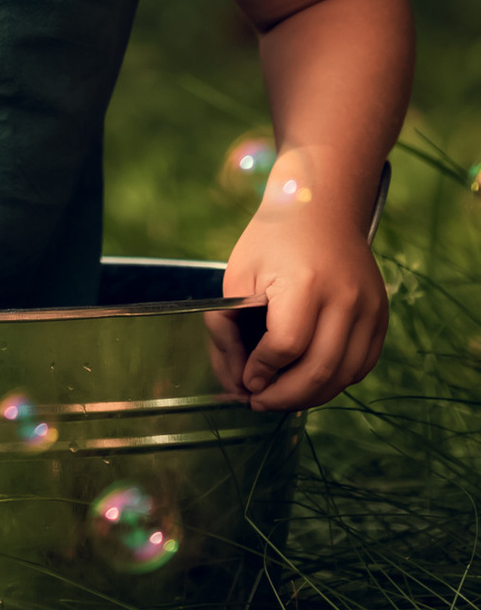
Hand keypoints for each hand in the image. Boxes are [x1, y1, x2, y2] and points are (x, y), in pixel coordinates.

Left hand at [211, 193, 388, 409]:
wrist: (322, 206)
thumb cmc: (273, 240)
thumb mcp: (237, 274)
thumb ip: (227, 328)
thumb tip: (237, 382)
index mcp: (306, 282)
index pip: (285, 347)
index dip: (262, 371)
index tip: (245, 380)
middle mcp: (345, 298)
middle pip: (319, 371)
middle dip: (284, 398)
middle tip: (260, 402)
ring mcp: (370, 309)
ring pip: (343, 376)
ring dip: (311, 396)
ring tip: (282, 396)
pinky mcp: (381, 316)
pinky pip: (361, 366)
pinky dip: (336, 381)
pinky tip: (311, 379)